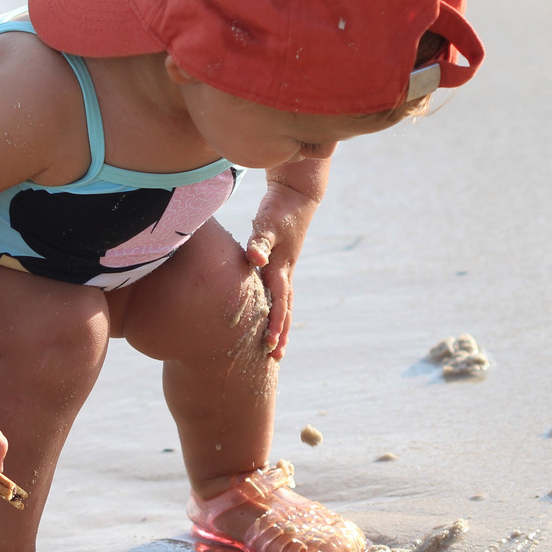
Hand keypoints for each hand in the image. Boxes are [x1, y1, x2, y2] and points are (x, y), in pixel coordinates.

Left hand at [245, 177, 320, 360]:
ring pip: (284, 303)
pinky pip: (278, 292)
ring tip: (275, 345)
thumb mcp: (268, 224)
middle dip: (280, 332)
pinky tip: (267, 315)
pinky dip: (276, 307)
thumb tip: (254, 258)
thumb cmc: (280, 208)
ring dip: (281, 323)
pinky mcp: (282, 262)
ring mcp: (285, 268)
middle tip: (275, 357)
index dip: (274, 324)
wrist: (297, 194)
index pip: (279, 302)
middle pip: (285, 309)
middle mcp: (285, 271)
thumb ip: (260, 242)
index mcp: (282, 267)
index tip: (268, 344)